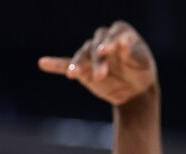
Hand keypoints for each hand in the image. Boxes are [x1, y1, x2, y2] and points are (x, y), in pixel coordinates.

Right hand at [38, 20, 157, 105]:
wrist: (136, 89)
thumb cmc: (141, 70)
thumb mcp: (142, 62)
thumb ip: (132, 53)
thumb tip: (122, 44)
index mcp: (120, 33)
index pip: (113, 34)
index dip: (110, 42)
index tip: (106, 50)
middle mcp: (102, 40)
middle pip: (95, 46)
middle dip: (97, 60)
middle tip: (101, 75)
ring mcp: (91, 54)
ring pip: (82, 56)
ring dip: (78, 65)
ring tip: (73, 75)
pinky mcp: (83, 69)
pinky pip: (66, 64)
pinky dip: (56, 65)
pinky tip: (43, 63)